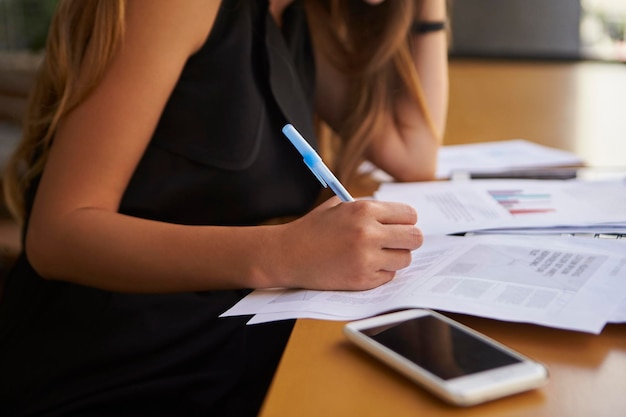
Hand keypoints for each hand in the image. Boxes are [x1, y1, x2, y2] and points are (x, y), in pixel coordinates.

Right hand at [274, 197, 422, 290]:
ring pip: (405, 259)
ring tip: (378, 255)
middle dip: (408, 240)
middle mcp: (368, 233)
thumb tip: (400, 217)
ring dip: (395, 258)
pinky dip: (381, 272)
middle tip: (396, 242)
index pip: (410, 215)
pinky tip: (364, 266)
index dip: (406, 221)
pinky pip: (389, 276)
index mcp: (364, 210)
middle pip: (415, 237)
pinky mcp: (362, 279)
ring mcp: (366, 258)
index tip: (399, 226)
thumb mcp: (340, 207)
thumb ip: (369, 209)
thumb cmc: (313, 229)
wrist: (288, 254)